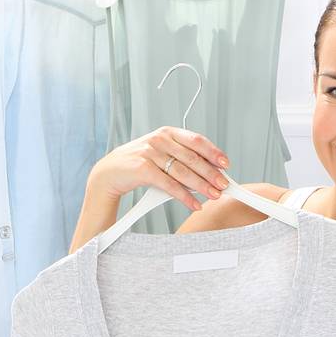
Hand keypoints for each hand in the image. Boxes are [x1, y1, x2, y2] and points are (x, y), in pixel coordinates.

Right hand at [86, 126, 231, 211]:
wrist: (109, 172)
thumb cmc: (138, 164)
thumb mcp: (161, 155)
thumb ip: (182, 160)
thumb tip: (208, 173)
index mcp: (167, 133)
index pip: (196, 140)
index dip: (213, 152)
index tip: (226, 164)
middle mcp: (160, 140)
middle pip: (192, 158)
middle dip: (211, 173)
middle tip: (224, 185)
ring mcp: (150, 153)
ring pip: (183, 172)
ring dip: (201, 186)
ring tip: (213, 195)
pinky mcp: (143, 169)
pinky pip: (169, 185)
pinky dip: (184, 196)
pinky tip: (194, 203)